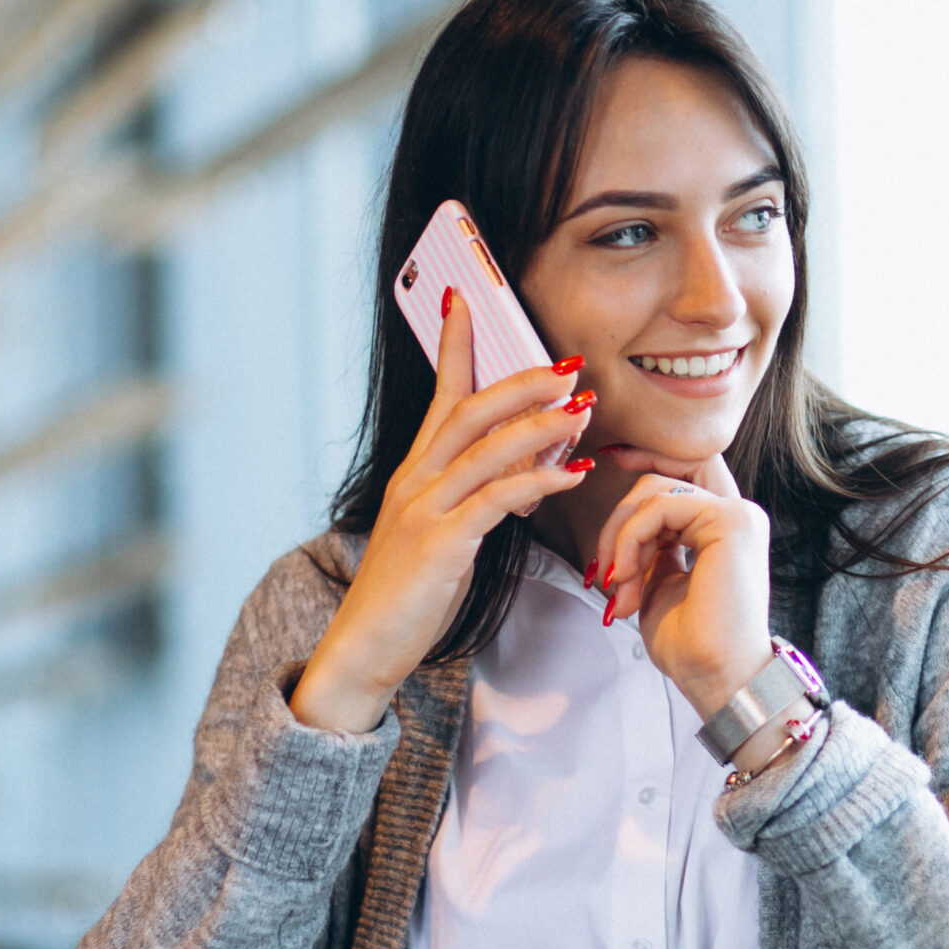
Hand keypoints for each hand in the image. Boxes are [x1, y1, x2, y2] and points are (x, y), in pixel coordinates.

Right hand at [291, 292, 595, 731]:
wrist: (363, 649)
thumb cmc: (407, 597)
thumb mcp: (443, 535)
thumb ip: (476, 499)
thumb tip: (524, 472)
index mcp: (414, 474)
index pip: (439, 396)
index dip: (455, 346)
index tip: (466, 299)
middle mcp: (415, 481)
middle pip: (470, 410)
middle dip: (522, 381)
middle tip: (570, 363)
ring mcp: (423, 510)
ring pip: (486, 447)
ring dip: (541, 423)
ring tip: (584, 406)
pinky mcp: (439, 544)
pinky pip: (496, 499)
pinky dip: (539, 479)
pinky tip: (575, 471)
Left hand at [591, 448, 773, 723]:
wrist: (716, 678)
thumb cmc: (690, 645)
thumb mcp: (657, 584)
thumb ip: (649, 548)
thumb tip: (623, 530)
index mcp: (722, 529)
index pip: (683, 470)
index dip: (645, 458)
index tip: (608, 460)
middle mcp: (737, 515)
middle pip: (659, 479)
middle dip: (618, 519)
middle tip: (603, 572)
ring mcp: (738, 514)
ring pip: (653, 491)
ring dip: (620, 537)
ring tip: (616, 584)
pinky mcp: (731, 521)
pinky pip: (659, 507)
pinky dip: (630, 539)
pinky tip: (626, 577)